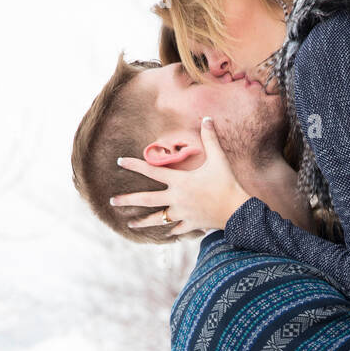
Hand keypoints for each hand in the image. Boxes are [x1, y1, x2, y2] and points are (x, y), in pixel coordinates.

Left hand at [110, 117, 249, 234]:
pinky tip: (166, 232)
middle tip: (112, 201)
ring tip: (130, 224)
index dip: (134, 165)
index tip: (119, 162)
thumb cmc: (228, 183)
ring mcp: (182, 213)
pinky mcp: (191, 224)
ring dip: (143, 222)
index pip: (151, 171)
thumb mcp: (219, 158)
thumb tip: (207, 118)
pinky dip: (172, 229)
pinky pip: (177, 228)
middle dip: (127, 200)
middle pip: (146, 199)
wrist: (237, 210)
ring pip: (158, 219)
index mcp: (179, 181)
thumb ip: (210, 138)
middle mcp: (176, 198)